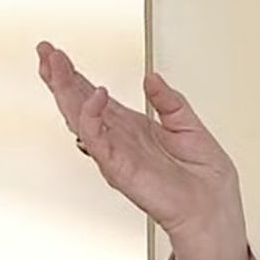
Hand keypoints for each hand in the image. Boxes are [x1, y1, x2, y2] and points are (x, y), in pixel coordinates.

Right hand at [36, 41, 245, 247]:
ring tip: (55, 66)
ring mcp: (117, 154)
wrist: (213, 208)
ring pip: (81, 118)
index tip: (57, 54)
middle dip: (61, 77)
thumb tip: (152, 77)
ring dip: (66, 91)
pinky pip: (99, 141)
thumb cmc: (204, 178)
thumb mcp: (189, 125)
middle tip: (45, 51)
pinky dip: (93, 118)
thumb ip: (169, 100)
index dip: (76, 76)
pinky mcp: (120, 169)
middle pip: (80, 103)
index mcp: (134, 128)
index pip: (95, 97)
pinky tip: (93, 97)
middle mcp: (120, 139)